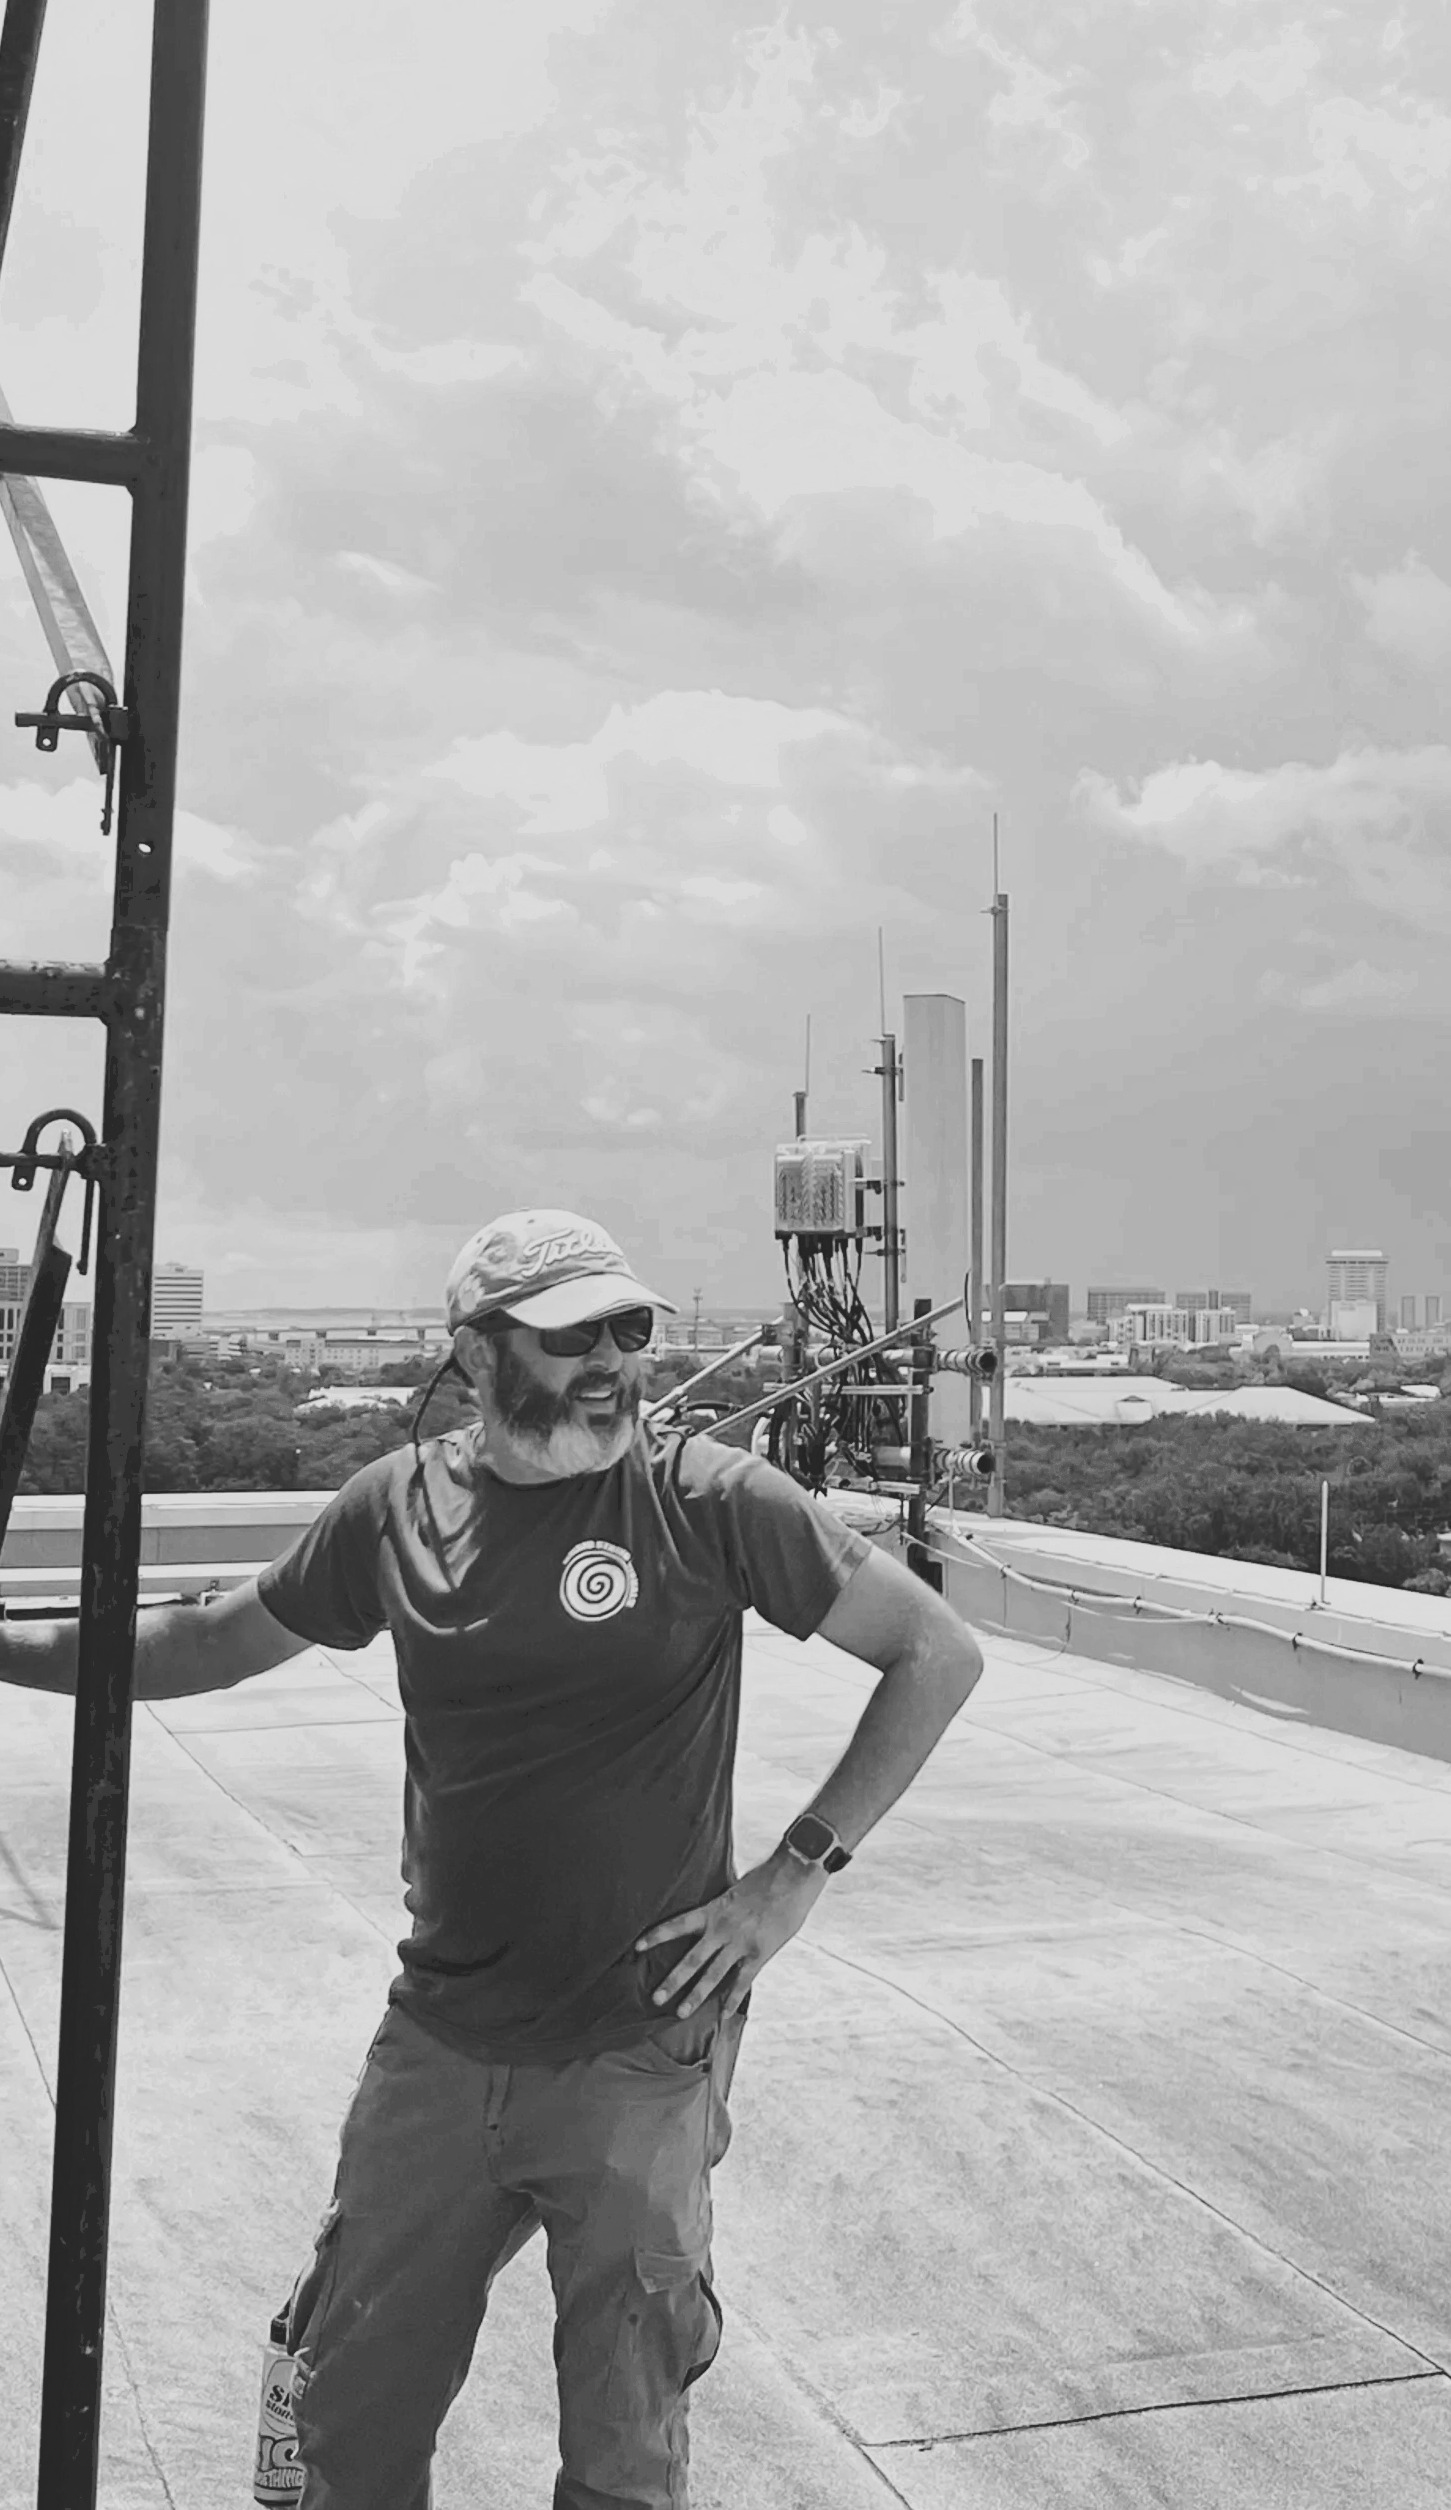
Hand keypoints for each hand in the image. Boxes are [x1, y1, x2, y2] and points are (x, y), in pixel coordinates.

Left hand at [634, 1853, 826, 2020]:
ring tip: (680, 2012)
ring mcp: (740, 1944)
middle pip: (691, 1960)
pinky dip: (732, 2000)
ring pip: (712, 1976)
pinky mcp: (758, 1954)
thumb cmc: (765, 1878)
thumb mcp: (734, 1890)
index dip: (656, 1936)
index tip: (637, 1947)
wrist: (793, 1877)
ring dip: (695, 1996)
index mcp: (713, 1910)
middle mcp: (722, 1930)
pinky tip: (724, 2014)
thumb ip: (721, 1908)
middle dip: (673, 1981)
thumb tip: (712, 1916)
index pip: (677, 1924)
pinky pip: (742, 1982)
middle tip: (656, 1999)